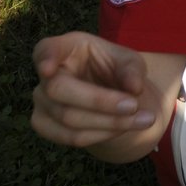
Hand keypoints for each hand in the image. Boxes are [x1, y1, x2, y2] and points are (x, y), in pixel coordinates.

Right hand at [31, 33, 156, 149]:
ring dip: (109, 123)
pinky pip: (71, 137)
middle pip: (59, 90)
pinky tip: (124, 128)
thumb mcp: (129, 60)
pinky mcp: (44, 125)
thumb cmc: (115, 68)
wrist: (109, 92)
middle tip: (134, 106)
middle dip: (99, 101)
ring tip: (144, 120)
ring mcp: (41, 102)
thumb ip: (132, 69)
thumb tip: (134, 88)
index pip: (47, 49)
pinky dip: (102, 135)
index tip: (47, 68)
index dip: (45, 59)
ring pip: (68, 118)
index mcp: (64, 48)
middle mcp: (46, 75)